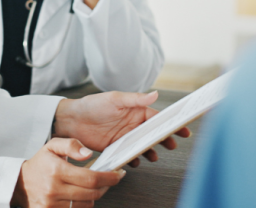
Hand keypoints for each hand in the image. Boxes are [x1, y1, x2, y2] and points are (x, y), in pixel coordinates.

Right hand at [11, 137, 125, 207]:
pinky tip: (82, 195)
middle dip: (106, 186)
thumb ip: (71, 145)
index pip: (90, 178)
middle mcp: (54, 189)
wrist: (20, 183)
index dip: (109, 178)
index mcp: (57, 170)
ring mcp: (52, 204)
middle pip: (92, 194)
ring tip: (92, 186)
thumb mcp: (52, 146)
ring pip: (87, 204)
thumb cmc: (40, 163)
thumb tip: (88, 154)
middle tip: (111, 179)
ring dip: (94, 195)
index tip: (119, 174)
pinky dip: (83, 204)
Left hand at [53, 91, 190, 155]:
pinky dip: (134, 159)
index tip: (184, 129)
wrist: (71, 120)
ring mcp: (125, 137)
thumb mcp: (114, 99)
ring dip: (150, 151)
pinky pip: (130, 155)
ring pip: (143, 146)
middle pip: (153, 133)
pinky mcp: (116, 148)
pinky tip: (135, 162)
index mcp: (135, 111)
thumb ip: (135, 99)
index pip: (157, 117)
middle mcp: (132, 124)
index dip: (171, 123)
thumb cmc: (92, 105)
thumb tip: (155, 93)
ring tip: (153, 156)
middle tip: (172, 145)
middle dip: (165, 139)